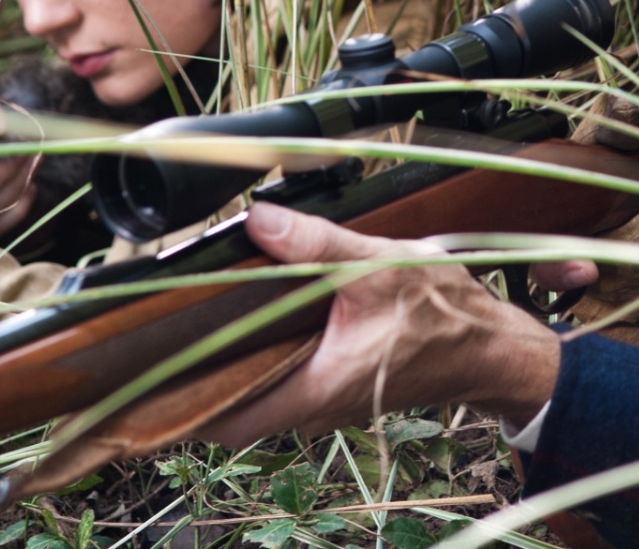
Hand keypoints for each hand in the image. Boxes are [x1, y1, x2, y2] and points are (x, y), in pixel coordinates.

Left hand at [198, 203, 560, 446]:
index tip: (147, 369)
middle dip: (194, 371)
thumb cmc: (445, 316)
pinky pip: (278, 380)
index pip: (223, 417)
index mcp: (314, 387)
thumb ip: (316, 245)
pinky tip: (253, 317)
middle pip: (228, 405)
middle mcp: (310, 406)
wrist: (492, 348)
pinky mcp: (333, 386)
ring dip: (228, 360)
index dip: (178, 398)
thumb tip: (257, 221)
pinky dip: (258, 354)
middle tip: (165, 328)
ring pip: (253, 392)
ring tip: (200, 317)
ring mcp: (321, 400)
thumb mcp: (379, 267)